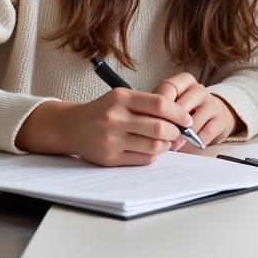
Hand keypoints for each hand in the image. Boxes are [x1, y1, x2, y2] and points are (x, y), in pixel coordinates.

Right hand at [16, 86, 193, 166]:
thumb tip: (180, 118)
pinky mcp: (110, 158)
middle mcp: (115, 118)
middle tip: (179, 132)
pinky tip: (151, 149)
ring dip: (166, 145)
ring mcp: (112, 140)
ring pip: (154, 146)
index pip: (160, 104)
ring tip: (165, 141)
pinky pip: (143, 159)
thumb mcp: (122, 97)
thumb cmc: (103, 111)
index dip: (179, 113)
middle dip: (175, 132)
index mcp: (121, 98)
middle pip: (160, 128)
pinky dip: (153, 155)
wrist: (71, 127)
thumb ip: (148, 104)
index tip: (187, 118)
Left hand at [157, 72, 240, 146]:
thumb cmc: (185, 108)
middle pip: (181, 106)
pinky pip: (205, 134)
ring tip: (171, 145)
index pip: (168, 88)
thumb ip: (159, 106)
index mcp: (185, 81)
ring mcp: (212, 104)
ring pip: (193, 122)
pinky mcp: (220, 121)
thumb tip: (143, 121)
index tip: (149, 120)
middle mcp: (200, 89)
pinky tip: (185, 148)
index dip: (158, 106)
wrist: (214, 114)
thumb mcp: (172, 101)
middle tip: (158, 137)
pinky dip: (193, 143)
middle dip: (169, 124)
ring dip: (180, 137)